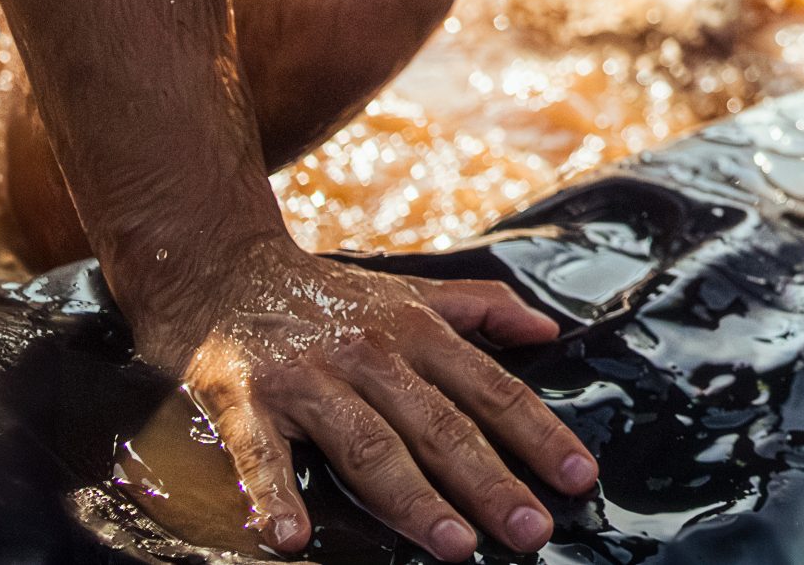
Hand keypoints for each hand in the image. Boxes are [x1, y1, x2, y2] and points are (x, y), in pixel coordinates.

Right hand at [128, 237, 594, 559]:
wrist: (223, 266)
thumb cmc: (328, 294)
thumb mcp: (411, 289)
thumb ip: (482, 307)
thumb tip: (548, 330)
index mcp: (417, 331)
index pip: (492, 389)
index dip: (539, 434)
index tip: (580, 477)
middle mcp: (371, 354)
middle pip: (440, 426)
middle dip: (490, 481)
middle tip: (531, 531)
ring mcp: (308, 379)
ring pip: (369, 445)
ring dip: (412, 499)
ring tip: (454, 545)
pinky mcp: (245, 400)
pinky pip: (262, 455)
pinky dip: (275, 495)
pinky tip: (291, 538)